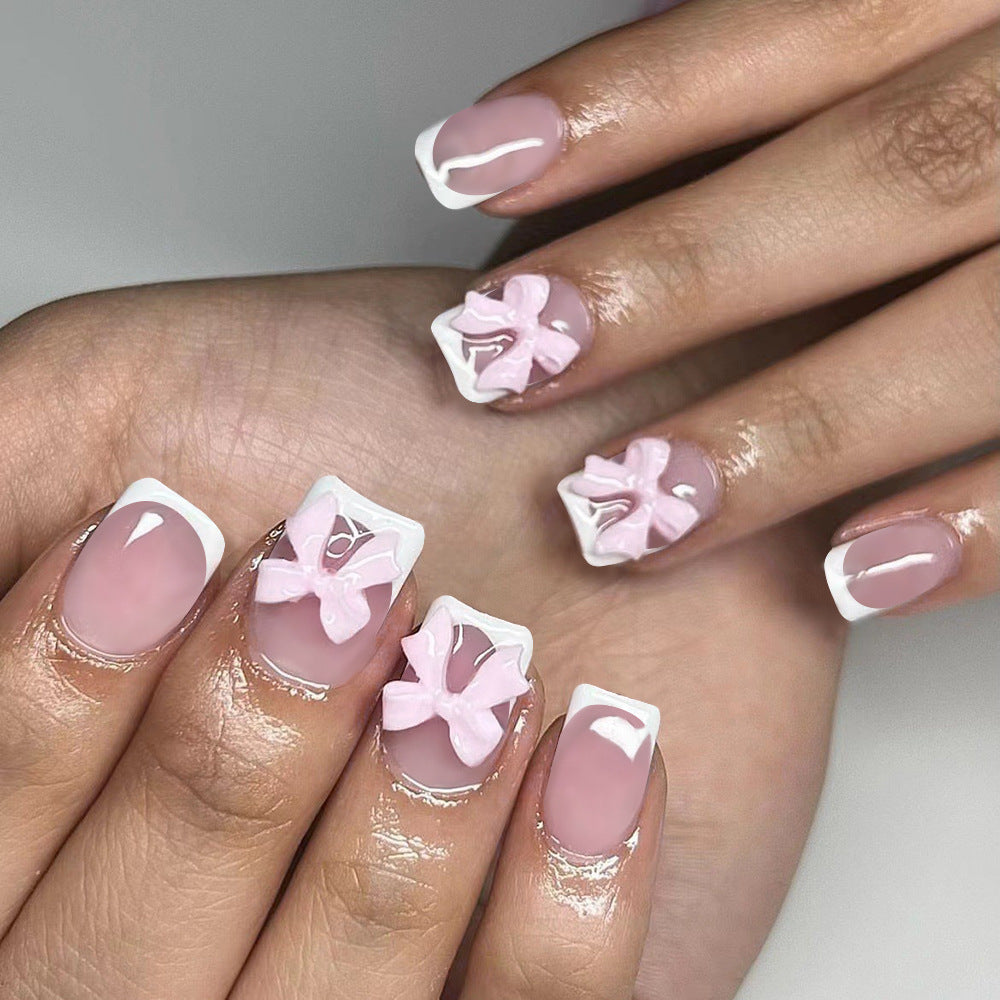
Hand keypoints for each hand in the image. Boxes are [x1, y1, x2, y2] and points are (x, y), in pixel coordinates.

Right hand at [0, 268, 842, 997]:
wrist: (553, 428)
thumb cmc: (328, 408)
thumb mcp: (102, 398)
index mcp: (66, 832)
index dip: (38, 715)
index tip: (155, 541)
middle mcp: (189, 934)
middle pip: (118, 979)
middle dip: (224, 771)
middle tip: (326, 598)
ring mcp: (355, 989)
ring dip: (395, 839)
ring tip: (476, 664)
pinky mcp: (513, 991)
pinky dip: (565, 902)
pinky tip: (604, 745)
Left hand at [415, 6, 998, 618]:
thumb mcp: (939, 30)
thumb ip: (815, 65)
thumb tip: (606, 145)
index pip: (798, 21)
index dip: (627, 99)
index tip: (465, 161)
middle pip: (883, 174)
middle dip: (675, 276)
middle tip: (501, 358)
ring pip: (978, 331)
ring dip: (791, 431)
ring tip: (621, 515)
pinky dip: (981, 521)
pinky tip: (849, 575)